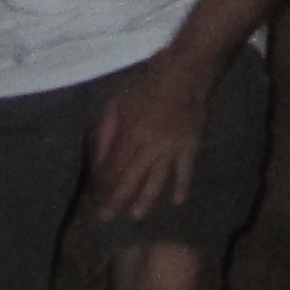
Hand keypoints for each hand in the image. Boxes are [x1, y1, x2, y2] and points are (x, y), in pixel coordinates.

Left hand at [90, 50, 214, 218]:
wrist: (186, 71)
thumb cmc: (147, 84)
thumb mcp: (117, 102)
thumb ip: (106, 132)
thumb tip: (99, 160)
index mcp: (131, 133)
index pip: (114, 167)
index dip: (105, 184)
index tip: (98, 196)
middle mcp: (151, 145)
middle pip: (132, 179)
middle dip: (117, 200)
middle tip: (107, 218)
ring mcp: (172, 148)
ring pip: (157, 180)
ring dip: (145, 200)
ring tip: (136, 215)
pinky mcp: (191, 145)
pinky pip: (185, 171)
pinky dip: (182, 186)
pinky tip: (177, 201)